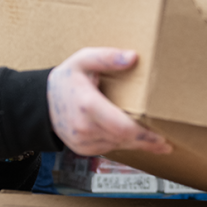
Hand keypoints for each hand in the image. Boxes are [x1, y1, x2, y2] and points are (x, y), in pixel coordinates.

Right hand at [47, 48, 172, 156]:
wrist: (41, 101)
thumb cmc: (65, 79)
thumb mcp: (83, 59)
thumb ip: (107, 57)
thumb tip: (132, 57)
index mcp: (87, 105)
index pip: (123, 128)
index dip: (145, 136)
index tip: (162, 139)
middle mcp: (84, 127)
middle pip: (124, 140)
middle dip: (146, 142)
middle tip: (164, 143)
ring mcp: (82, 141)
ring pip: (118, 146)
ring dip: (134, 142)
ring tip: (151, 139)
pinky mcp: (82, 149)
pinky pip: (108, 148)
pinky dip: (120, 143)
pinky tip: (129, 136)